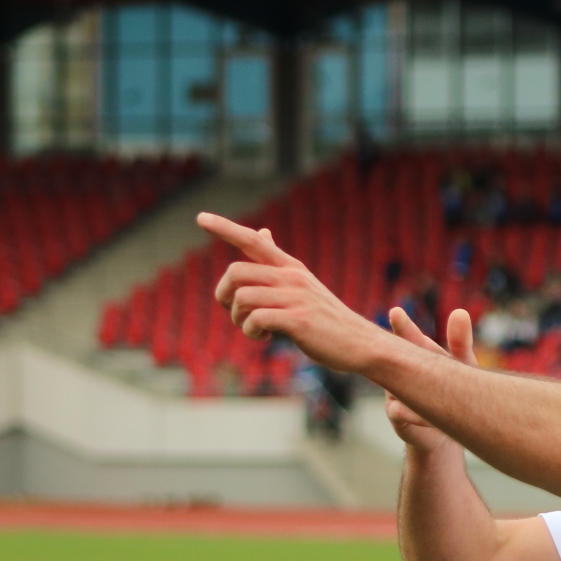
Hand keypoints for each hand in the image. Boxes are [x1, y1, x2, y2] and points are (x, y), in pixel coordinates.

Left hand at [200, 213, 388, 372]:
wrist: (359, 343)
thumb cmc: (326, 317)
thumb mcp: (302, 283)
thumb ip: (278, 262)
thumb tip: (262, 232)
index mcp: (290, 267)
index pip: (254, 240)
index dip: (225, 228)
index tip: (201, 217)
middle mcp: (291, 276)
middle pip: (236, 272)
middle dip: (224, 295)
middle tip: (236, 312)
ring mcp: (296, 298)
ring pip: (243, 298)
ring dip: (238, 319)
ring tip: (254, 329)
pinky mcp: (298, 320)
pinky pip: (257, 319)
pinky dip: (252, 331)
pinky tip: (265, 337)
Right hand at [385, 308, 476, 453]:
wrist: (445, 432)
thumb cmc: (454, 392)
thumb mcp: (463, 366)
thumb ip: (460, 342)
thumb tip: (460, 312)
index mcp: (415, 355)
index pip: (407, 337)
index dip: (402, 326)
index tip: (396, 312)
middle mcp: (399, 371)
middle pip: (393, 357)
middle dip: (392, 347)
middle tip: (391, 328)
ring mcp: (394, 394)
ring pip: (393, 385)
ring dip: (401, 381)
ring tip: (413, 375)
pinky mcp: (398, 418)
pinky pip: (399, 412)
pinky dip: (413, 413)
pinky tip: (427, 417)